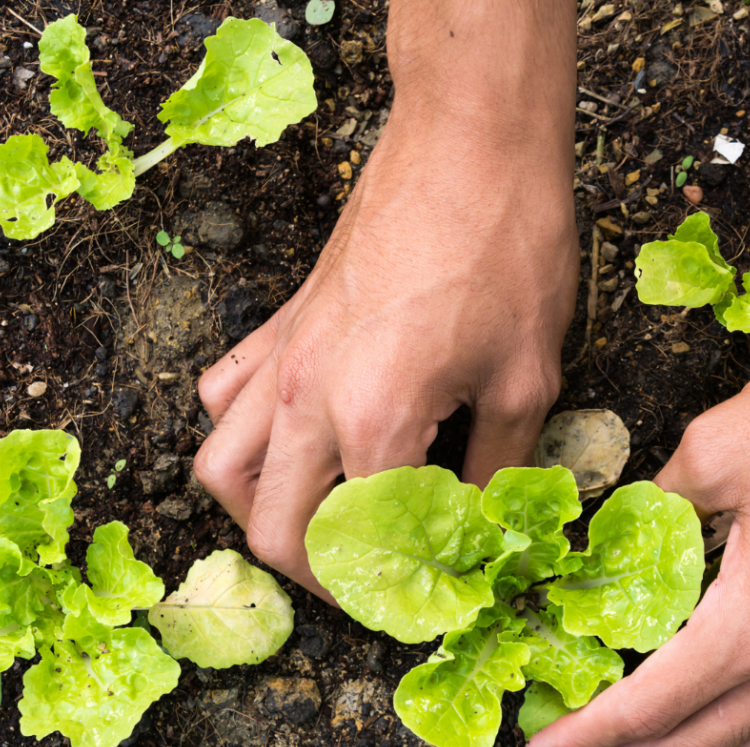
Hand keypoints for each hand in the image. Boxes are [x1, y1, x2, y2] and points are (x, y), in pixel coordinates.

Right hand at [194, 73, 575, 600]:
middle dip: (321, 579)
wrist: (469, 142)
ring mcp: (283, 359)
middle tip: (374, 586)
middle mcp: (308, 398)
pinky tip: (294, 445)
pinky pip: (226, 399)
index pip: (361, 546)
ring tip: (321, 527)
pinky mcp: (281, 323)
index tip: (431, 602)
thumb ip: (497, 471)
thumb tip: (484, 531)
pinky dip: (244, 440)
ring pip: (223, 470)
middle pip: (273, 530)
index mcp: (374, 421)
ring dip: (263, 516)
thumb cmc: (507, 249)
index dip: (397, 591)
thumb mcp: (526, 380)